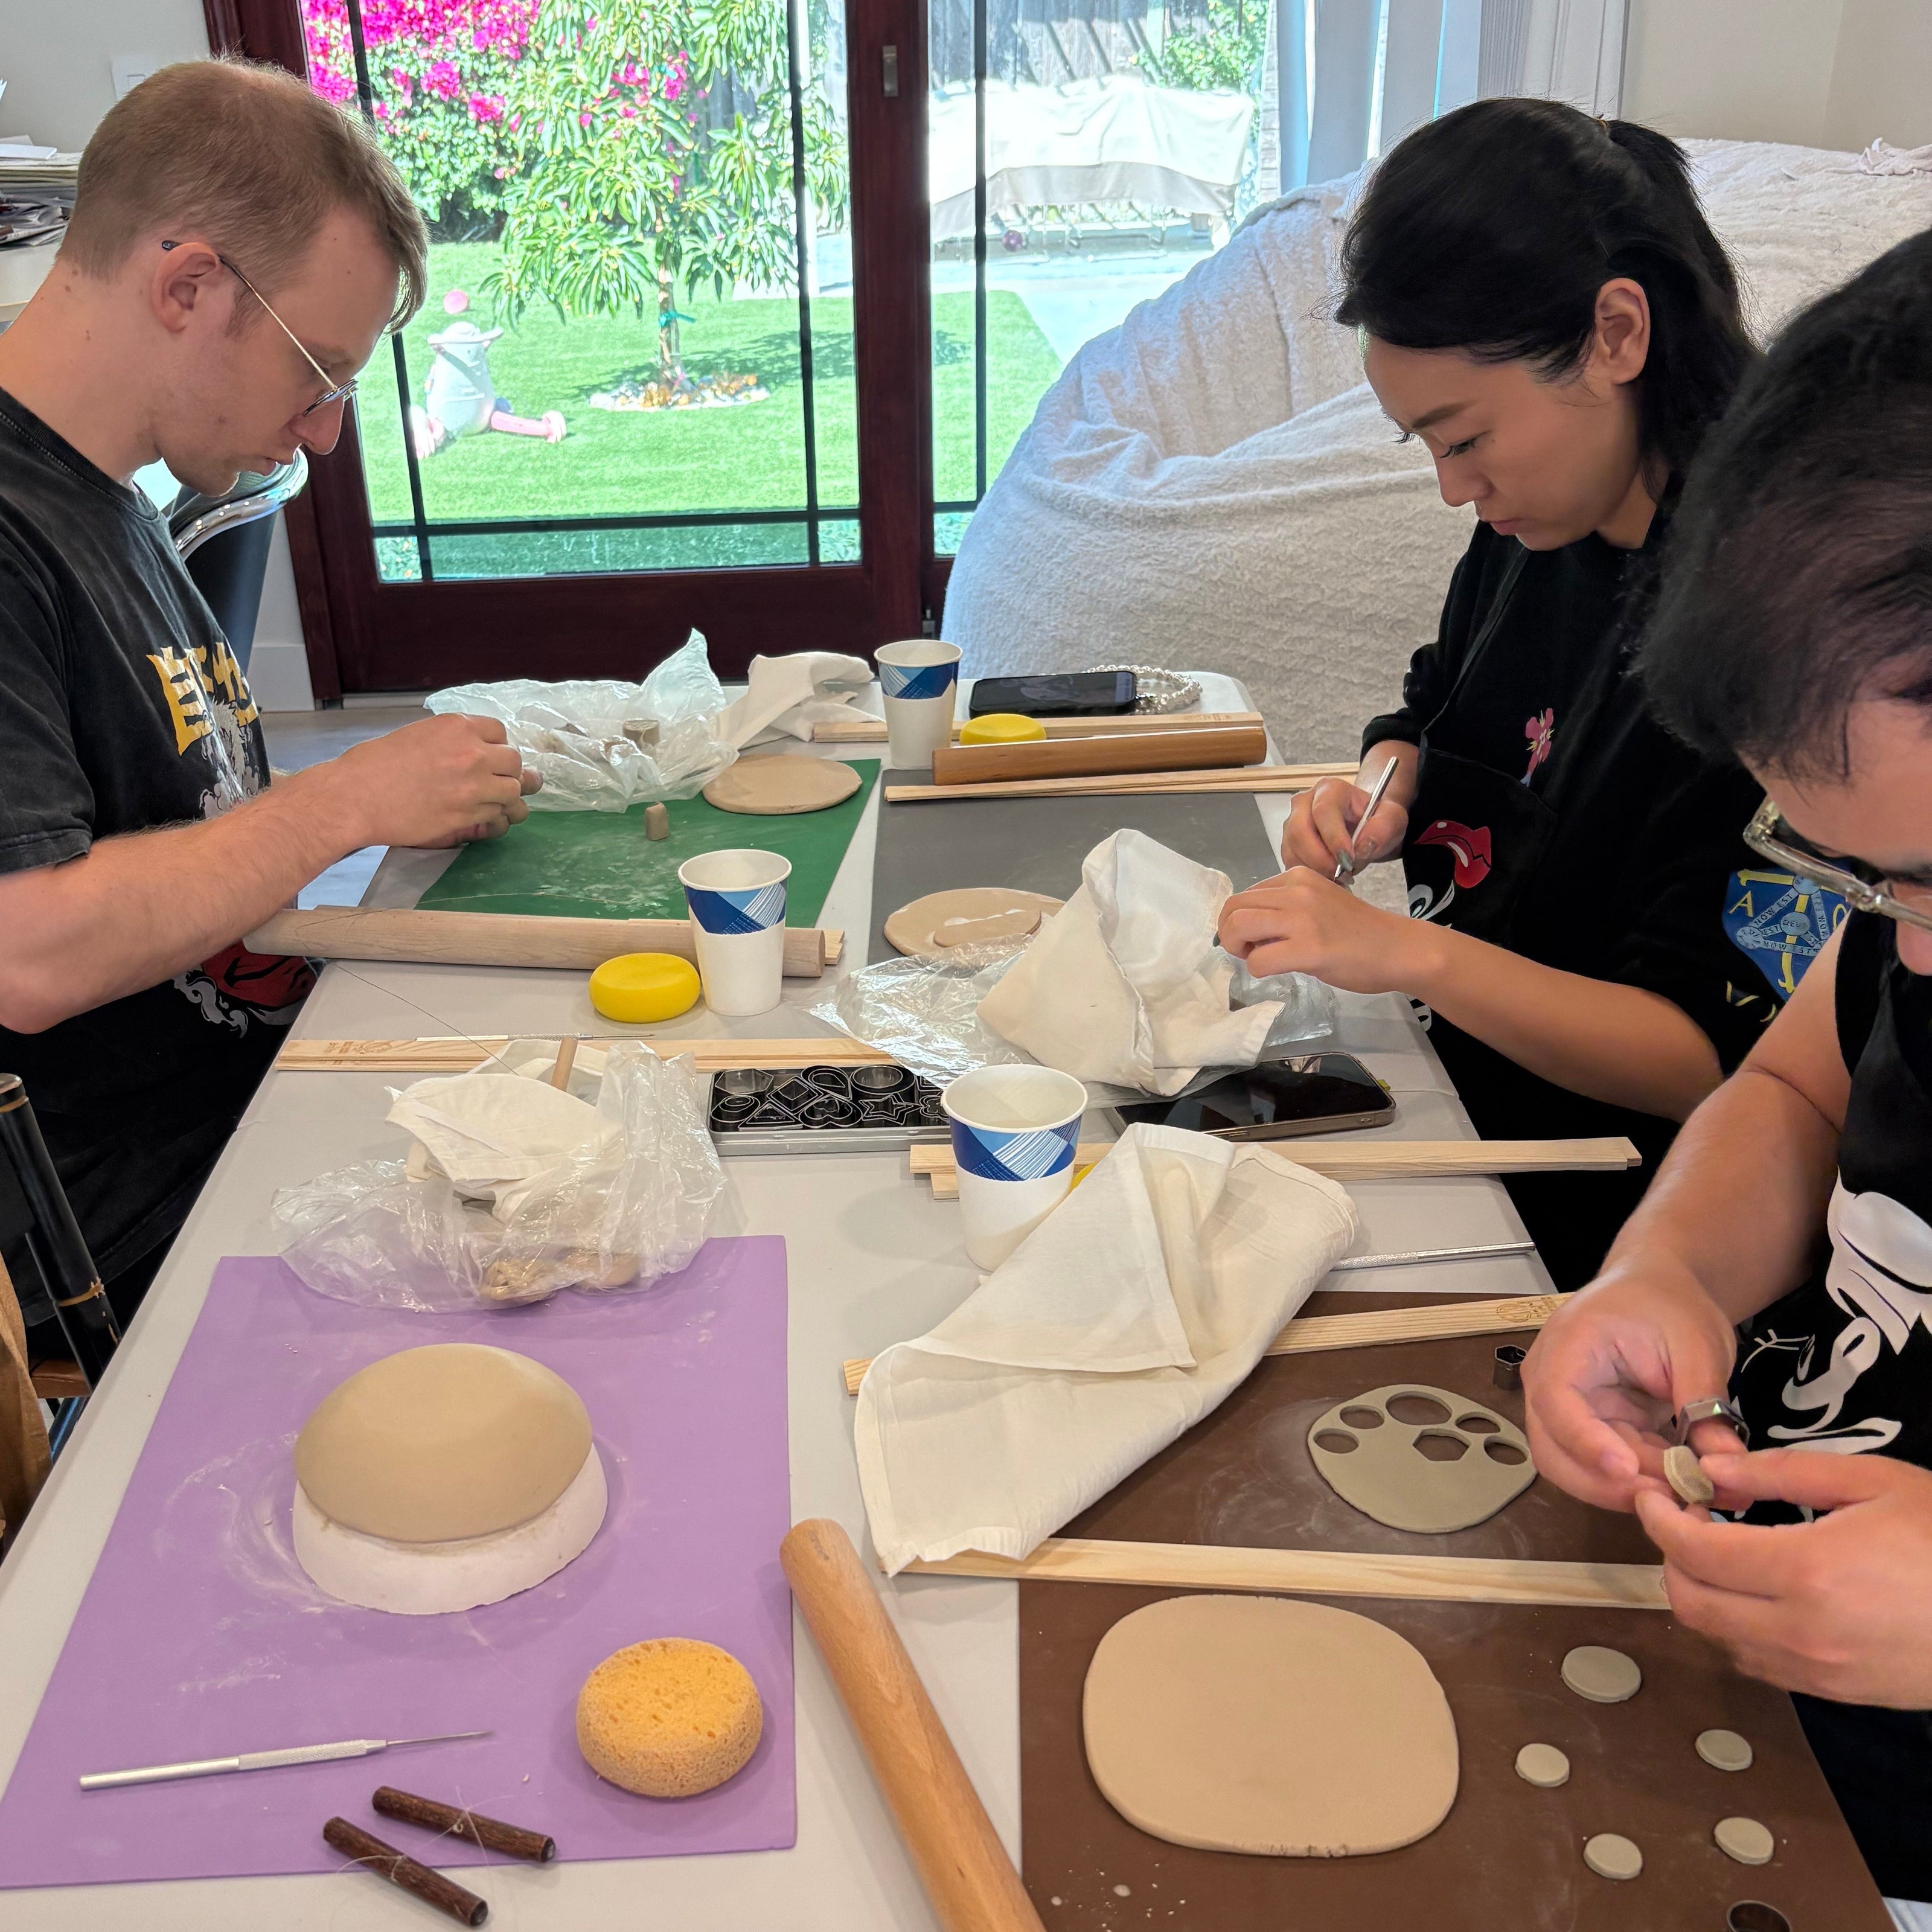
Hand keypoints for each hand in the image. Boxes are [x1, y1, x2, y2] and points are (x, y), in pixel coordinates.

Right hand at [321, 715, 540, 848]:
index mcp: (457, 726)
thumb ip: (450, 740)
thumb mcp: (417, 735)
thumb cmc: (374, 764)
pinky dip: (495, 816)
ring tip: (495, 801)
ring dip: (506, 796)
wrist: (355, 797)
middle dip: (507, 771)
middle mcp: (472, 753)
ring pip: (513, 791)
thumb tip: (472, 750)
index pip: (500, 732)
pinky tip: (484, 815)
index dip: (495, 745)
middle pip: (513, 761)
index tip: (489, 756)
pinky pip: (498, 814)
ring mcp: (473, 786)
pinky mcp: (468, 815)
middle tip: (494, 780)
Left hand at [1217, 867, 1428, 992]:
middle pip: (1233, 908)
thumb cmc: (1359, 932)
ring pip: (1238, 927)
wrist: (1398, 948)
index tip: (1253, 938)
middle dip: (1229, 934)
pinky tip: (1279, 970)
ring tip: (1258, 959)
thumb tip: (1249, 929)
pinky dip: (1258, 970)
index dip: (1239, 919)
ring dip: (1238, 949)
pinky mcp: (1308, 949)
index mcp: (1297, 876)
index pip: (1245, 894)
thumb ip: (1285, 908)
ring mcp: (1302, 919)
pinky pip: (1258, 961)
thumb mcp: (1318, 904)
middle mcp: (1296, 890)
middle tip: (1246, 951)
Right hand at [1280, 776, 1408, 876]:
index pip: (1324, 811)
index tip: (1348, 859)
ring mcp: (1292, 823)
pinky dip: (1308, 875)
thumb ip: (1383, 828)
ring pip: (1291, 850)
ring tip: (1339, 877)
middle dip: (1320, 859)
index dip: (1334, 837)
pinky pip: (1290, 863)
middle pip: (1299, 831)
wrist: (1365, 826)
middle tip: (1342, 874)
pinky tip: (1328, 878)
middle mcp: (1304, 802)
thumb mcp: (1392, 819)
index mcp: (1330, 789)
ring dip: (1314, 870)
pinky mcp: (1288, 844)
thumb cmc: (1375, 819)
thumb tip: (1361, 846)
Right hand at [1521, 1254, 1742, 1511]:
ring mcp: (1568, 1412)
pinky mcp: (1592, 1431)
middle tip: (1671, 1498)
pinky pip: (1607, 1470)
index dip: (1585, 1442)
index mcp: (1567, 1347)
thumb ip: (1705, 1403)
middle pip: (1554, 1451)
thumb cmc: (1668, 1303)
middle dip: (1608, 1484)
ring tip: (1688, 1493)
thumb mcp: (1696, 1345)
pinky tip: (1684, 1486)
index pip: (1556, 1402)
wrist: (1657, 1289)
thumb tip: (1727, 1465)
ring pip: (1578, 1471)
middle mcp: (1551, 1384)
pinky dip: (1644, 1483)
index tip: (1627, 1470)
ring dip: (1630, 1490)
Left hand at [1636, 1450, 1931, 1705]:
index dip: (1659, 1518)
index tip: (1653, 1492)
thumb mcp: (1871, 1483)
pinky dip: (1734, 1626)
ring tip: (1717, 1549)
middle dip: (1670, 1558)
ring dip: (1701, 1594)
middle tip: (1682, 1518)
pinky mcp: (1834, 1693)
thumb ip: (1781, 1474)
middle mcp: (1800, 1631)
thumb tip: (1712, 1470)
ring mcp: (1817, 1672)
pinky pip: (1756, 1663)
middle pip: (1690, 1603)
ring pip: (1717, 1639)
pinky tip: (1754, 1589)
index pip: (1694, 1551)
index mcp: (1807, 1571)